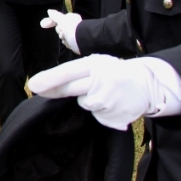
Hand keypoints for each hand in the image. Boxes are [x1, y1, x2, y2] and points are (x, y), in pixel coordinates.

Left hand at [29, 54, 157, 130]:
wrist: (147, 84)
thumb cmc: (115, 73)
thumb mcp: (98, 64)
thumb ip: (77, 73)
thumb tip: (47, 85)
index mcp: (96, 65)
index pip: (68, 72)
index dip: (49, 78)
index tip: (33, 84)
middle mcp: (101, 80)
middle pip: (70, 88)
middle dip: (52, 90)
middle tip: (36, 89)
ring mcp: (108, 99)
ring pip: (84, 103)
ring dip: (87, 100)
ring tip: (102, 93)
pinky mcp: (113, 116)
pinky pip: (97, 115)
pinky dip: (100, 111)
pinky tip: (111, 103)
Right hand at [40, 9, 81, 53]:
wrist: (83, 41)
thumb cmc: (72, 29)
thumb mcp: (62, 20)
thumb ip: (55, 16)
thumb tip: (49, 10)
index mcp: (70, 18)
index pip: (58, 19)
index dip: (51, 22)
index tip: (42, 25)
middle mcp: (72, 25)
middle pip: (59, 28)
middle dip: (60, 31)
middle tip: (63, 32)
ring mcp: (74, 34)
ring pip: (62, 35)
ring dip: (63, 37)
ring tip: (67, 38)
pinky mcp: (75, 42)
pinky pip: (67, 42)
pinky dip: (67, 42)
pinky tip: (69, 42)